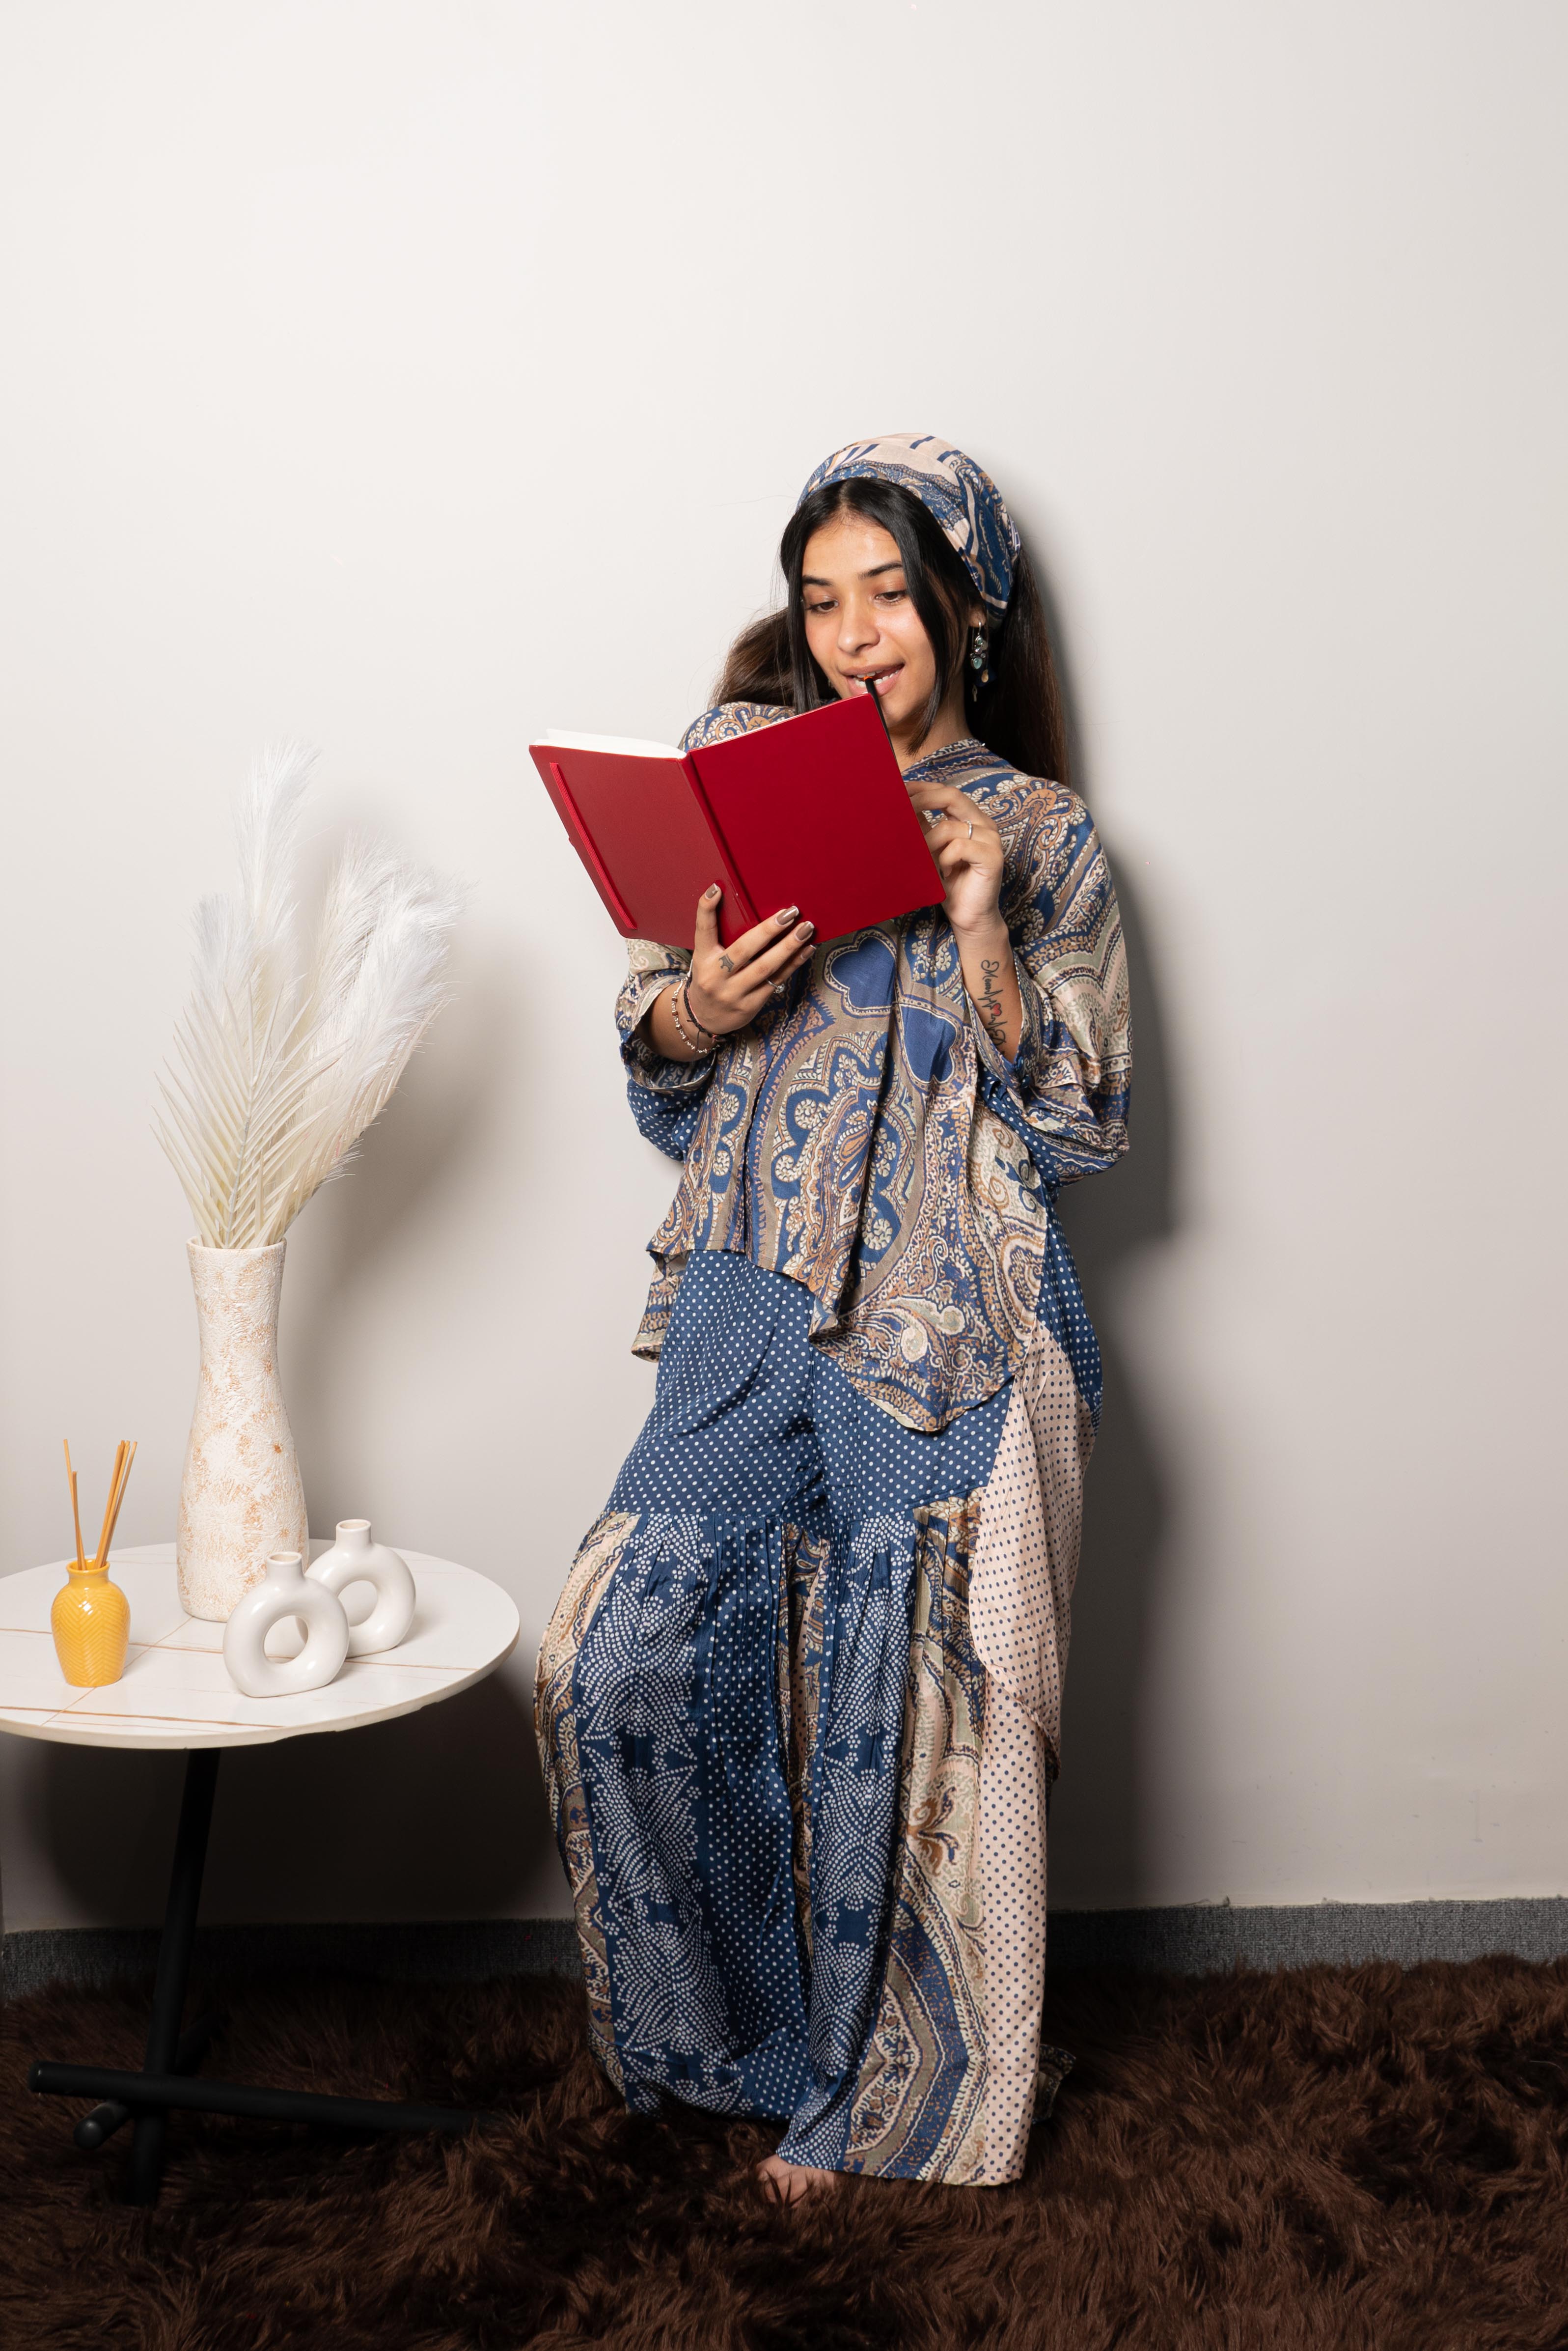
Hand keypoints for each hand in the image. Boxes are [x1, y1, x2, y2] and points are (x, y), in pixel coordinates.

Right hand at [685, 886, 816, 1034]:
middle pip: (744, 949)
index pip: (703, 931)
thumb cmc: (711, 979)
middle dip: (769, 929)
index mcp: (703, 959)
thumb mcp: (706, 957)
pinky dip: (793, 964)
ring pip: (765, 967)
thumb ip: (719, 936)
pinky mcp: (750, 1005)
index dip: (706, 909)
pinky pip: (776, 980)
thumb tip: (740, 903)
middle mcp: (716, 976)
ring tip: (806, 929)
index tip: (717, 889)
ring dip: (789, 947)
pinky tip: (807, 949)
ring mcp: (734, 993)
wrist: (704, 1019)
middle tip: (790, 912)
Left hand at [908, 782, 1004, 934]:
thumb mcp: (931, 851)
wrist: (968, 917)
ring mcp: (991, 839)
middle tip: (900, 808)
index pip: (948, 792)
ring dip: (928, 842)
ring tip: (924, 861)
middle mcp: (984, 824)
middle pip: (952, 796)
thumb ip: (924, 828)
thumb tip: (901, 806)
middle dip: (922, 800)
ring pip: (950, 827)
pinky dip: (945, 858)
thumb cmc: (950, 885)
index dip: (923, 788)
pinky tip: (945, 872)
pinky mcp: (993, 857)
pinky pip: (959, 846)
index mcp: (971, 819)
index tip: (899, 789)